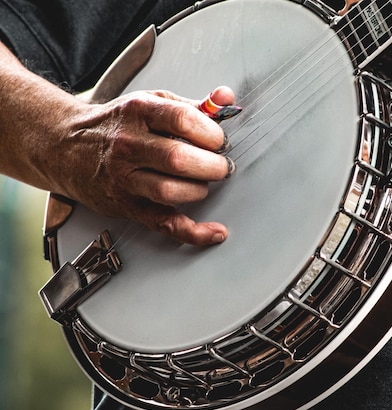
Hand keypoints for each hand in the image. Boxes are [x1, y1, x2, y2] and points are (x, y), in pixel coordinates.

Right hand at [59, 88, 236, 245]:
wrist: (67, 146)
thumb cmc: (117, 124)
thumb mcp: (152, 103)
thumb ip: (193, 105)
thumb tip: (225, 98)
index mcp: (139, 112)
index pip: (183, 120)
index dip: (211, 133)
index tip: (218, 141)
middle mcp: (129, 144)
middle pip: (178, 159)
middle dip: (212, 166)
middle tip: (220, 166)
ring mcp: (124, 177)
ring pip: (170, 191)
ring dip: (199, 190)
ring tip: (203, 182)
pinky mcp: (126, 205)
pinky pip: (163, 223)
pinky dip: (193, 232)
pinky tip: (213, 231)